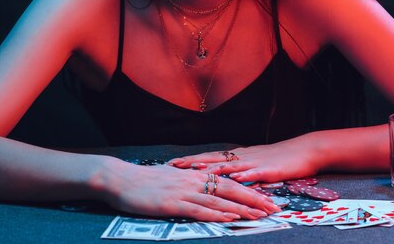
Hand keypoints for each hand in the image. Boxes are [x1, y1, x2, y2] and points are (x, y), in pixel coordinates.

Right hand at [102, 160, 280, 221]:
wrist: (120, 179)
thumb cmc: (143, 181)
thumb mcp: (171, 178)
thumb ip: (188, 183)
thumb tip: (203, 190)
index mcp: (195, 174)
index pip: (229, 182)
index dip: (250, 190)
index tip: (267, 198)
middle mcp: (193, 181)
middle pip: (231, 189)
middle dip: (254, 200)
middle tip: (274, 209)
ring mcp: (184, 192)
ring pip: (220, 201)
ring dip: (242, 209)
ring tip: (260, 216)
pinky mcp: (173, 204)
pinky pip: (200, 210)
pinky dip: (217, 215)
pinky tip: (230, 219)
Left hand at [167, 138, 319, 183]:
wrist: (306, 150)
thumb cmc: (281, 159)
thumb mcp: (256, 163)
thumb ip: (240, 170)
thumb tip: (222, 177)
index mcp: (239, 156)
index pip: (211, 157)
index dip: (192, 160)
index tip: (173, 163)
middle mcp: (244, 157)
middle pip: (214, 159)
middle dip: (193, 162)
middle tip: (174, 165)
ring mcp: (256, 162)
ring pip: (230, 165)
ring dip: (212, 168)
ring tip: (195, 171)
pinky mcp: (270, 169)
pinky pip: (255, 172)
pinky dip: (244, 175)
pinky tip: (234, 178)